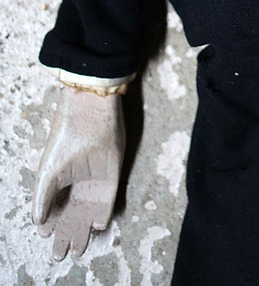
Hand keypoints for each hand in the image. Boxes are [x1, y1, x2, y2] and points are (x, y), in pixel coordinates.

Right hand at [32, 85, 124, 259]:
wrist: (92, 112)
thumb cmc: (66, 136)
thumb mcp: (48, 169)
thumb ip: (42, 197)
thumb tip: (37, 223)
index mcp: (58, 181)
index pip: (53, 208)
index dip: (49, 225)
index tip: (45, 239)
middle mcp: (75, 184)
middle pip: (69, 215)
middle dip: (64, 235)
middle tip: (60, 255)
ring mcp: (93, 181)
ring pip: (87, 214)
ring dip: (82, 231)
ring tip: (77, 249)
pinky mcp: (111, 177)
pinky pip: (107, 203)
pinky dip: (103, 216)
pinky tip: (96, 227)